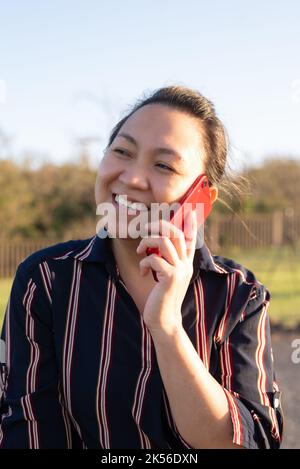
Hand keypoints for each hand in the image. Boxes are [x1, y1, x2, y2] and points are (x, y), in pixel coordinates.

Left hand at [136, 210, 197, 334]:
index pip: (191, 238)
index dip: (190, 223)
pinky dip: (144, 262)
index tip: (190, 210)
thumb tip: (156, 243)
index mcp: (186, 263)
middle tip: (145, 230)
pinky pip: (154, 258)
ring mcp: (179, 270)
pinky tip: (143, 271)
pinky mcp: (170, 277)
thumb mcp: (166, 276)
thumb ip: (166, 260)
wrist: (164, 320)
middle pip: (175, 232)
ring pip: (163, 241)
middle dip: (157, 226)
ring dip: (147, 242)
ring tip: (140, 251)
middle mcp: (186, 264)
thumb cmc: (162, 297)